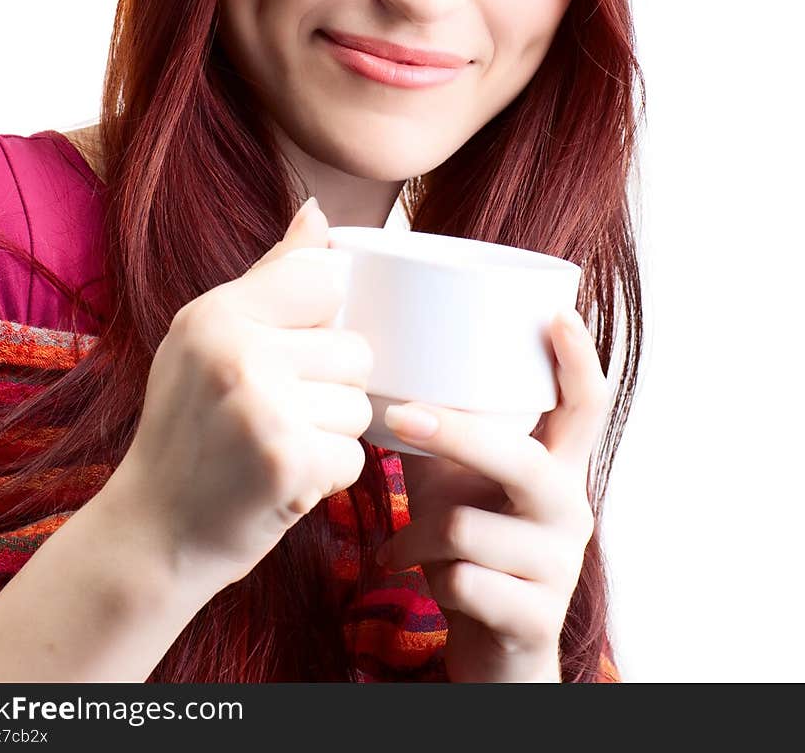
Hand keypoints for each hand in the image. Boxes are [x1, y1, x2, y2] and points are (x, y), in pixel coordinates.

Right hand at [104, 197, 372, 603]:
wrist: (152, 532)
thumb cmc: (187, 427)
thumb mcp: (208, 338)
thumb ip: (271, 276)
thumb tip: (319, 212)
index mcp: (216, 313)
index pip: (323, 279)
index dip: (321, 321)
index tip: (289, 352)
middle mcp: (237, 352)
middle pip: (354, 349)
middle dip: (330, 387)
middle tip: (276, 414)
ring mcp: (264, 409)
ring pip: (360, 405)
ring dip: (331, 433)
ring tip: (277, 445)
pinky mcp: (290, 464)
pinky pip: (355, 455)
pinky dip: (329, 475)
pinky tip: (284, 479)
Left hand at [376, 309, 609, 682]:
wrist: (494, 653)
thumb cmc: (470, 549)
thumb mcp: (454, 484)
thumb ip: (436, 432)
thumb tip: (381, 363)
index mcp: (557, 468)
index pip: (586, 408)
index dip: (578, 361)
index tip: (558, 313)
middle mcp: (569, 509)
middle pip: (524, 460)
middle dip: (458, 435)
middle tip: (398, 415)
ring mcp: (558, 566)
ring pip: (469, 528)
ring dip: (418, 535)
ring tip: (403, 544)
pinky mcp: (534, 618)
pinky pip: (462, 582)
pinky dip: (423, 577)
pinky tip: (418, 579)